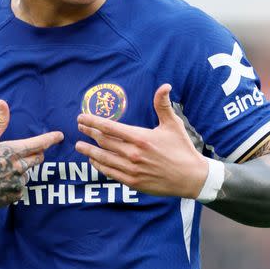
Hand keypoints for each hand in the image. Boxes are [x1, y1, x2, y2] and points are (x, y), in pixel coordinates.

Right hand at [0, 100, 63, 209]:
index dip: (50, 139)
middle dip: (35, 154)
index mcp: (11, 151)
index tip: (60, 136)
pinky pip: (21, 187)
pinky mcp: (14, 196)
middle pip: (38, 158)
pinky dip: (14, 183)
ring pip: (28, 173)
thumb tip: (2, 102)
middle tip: (19, 153)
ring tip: (1, 171)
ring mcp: (16, 183)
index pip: (38, 144)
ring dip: (21, 170)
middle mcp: (17, 167)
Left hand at [75, 84, 207, 197]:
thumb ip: (163, 105)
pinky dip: (99, 165)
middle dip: (88, 133)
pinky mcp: (133, 182)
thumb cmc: (182, 149)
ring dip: (89, 151)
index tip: (82, 118)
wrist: (191, 177)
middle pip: (103, 141)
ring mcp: (131, 170)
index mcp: (141, 138)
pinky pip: (110, 172)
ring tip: (78, 145)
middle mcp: (133, 154)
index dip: (93, 121)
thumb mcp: (173, 124)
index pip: (110, 128)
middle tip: (79, 127)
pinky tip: (94, 160)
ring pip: (104, 158)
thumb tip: (165, 86)